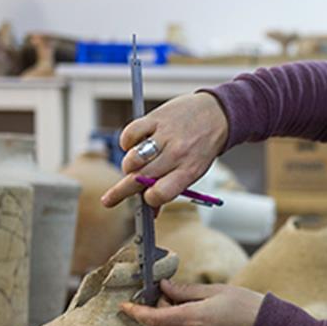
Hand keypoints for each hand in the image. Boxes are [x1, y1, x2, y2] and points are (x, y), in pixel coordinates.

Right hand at [100, 92, 229, 208]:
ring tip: (133, 165)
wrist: (216, 113)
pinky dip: (126, 142)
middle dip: (123, 191)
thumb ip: (171, 189)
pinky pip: (130, 134)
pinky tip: (133, 144)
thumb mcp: (194, 171)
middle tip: (109, 200)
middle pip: (141, 179)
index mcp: (188, 171)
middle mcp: (176, 154)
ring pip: (133, 158)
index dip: (149, 199)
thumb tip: (152, 213)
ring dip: (128, 166)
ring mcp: (165, 136)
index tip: (144, 198)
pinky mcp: (155, 119)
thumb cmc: (202, 146)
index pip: (161, 193)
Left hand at [119, 279, 263, 325]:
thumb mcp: (215, 291)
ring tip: (188, 301)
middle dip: (158, 309)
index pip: (153, 318)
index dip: (135, 312)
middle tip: (169, 291)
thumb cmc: (247, 306)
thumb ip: (185, 290)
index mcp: (192, 319)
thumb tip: (164, 287)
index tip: (123, 306)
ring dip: (171, 318)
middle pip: (161, 325)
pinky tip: (199, 314)